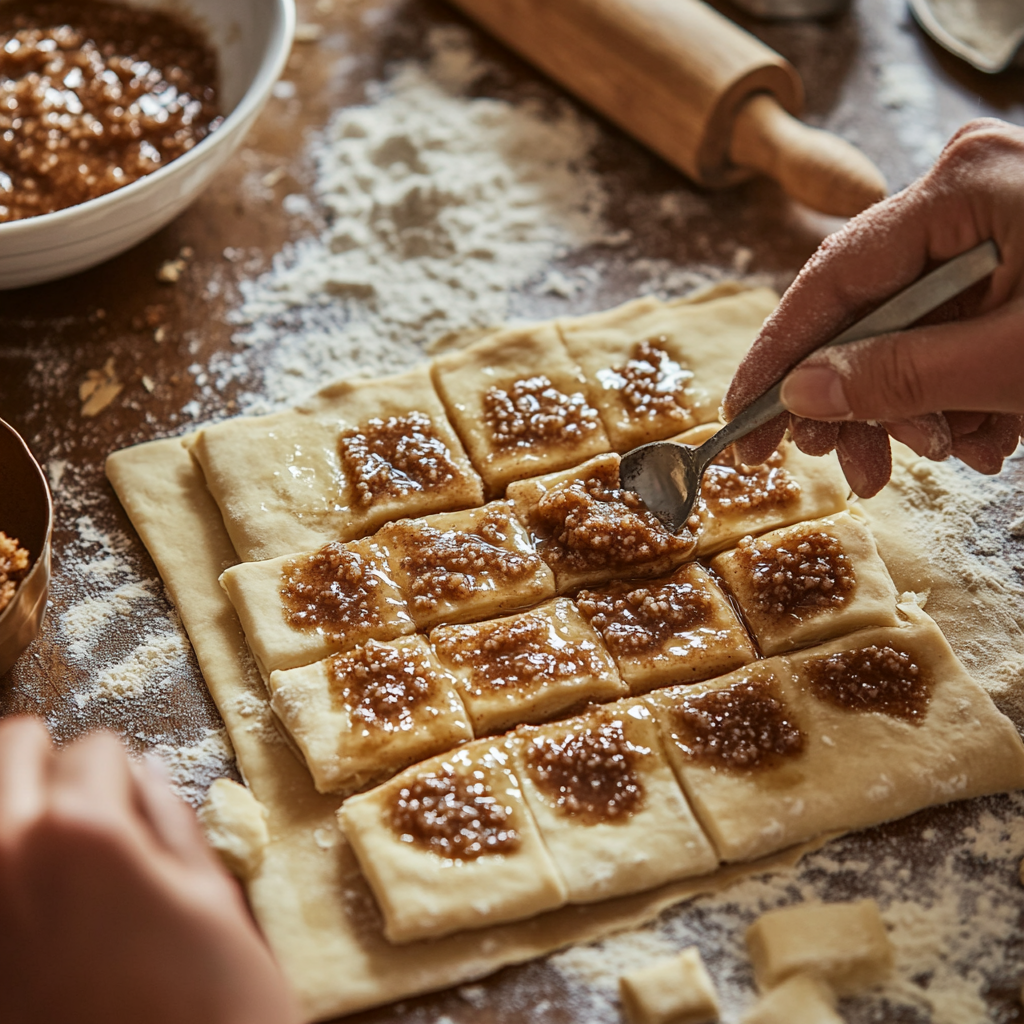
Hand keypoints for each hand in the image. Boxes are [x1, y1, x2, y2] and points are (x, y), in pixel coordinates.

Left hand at [0, 717, 299, 1023]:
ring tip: (59, 858)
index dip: (126, 778)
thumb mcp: (211, 900)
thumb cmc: (212, 1007)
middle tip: (90, 816)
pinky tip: (41, 909)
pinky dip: (10, 872)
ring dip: (19, 812)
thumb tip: (140, 778)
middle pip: (8, 745)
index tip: (140, 816)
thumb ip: (168, 821)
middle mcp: (4, 858)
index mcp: (80, 832)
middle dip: (52, 766)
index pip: (95, 746)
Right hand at [723, 118, 1023, 496]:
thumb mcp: (1018, 363)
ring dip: (920, 409)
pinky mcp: (1017, 269)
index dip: (779, 357)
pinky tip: (990, 433)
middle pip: (866, 311)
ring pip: (909, 334)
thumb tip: (802, 396)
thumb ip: (899, 377)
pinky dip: (964, 396)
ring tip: (954, 453)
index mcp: (963, 188)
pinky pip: (955, 337)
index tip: (740, 419)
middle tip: (849, 468)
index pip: (831, 279)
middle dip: (862, 400)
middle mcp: (969, 196)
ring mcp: (996, 231)